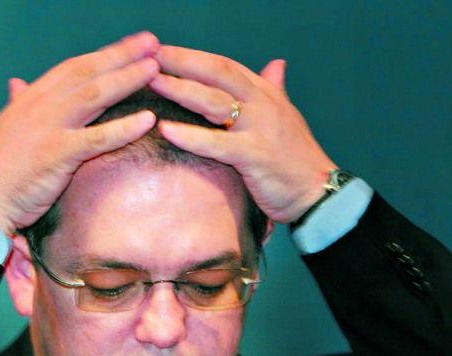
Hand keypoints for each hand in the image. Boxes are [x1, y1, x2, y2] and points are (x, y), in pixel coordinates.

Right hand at [0, 32, 159, 234]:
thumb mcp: (7, 128)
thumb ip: (19, 103)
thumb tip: (17, 83)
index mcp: (32, 97)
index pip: (74, 67)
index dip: (104, 54)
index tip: (131, 45)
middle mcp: (41, 104)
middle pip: (87, 71)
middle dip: (122, 54)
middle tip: (152, 42)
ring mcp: (48, 127)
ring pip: (94, 95)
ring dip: (127, 79)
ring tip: (154, 68)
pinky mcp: (56, 153)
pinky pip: (97, 138)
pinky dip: (124, 128)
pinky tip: (148, 119)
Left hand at [150, 46, 336, 223]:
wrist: (318, 191)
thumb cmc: (296, 158)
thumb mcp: (286, 117)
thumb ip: (276, 89)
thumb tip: (276, 64)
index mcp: (266, 93)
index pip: (225, 66)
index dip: (194, 57)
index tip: (164, 51)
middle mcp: (263, 104)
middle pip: (218, 74)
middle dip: (182, 62)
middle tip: (149, 56)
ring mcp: (260, 128)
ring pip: (214, 102)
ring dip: (181, 89)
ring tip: (152, 82)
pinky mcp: (255, 155)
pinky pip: (216, 143)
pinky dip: (190, 137)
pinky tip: (166, 130)